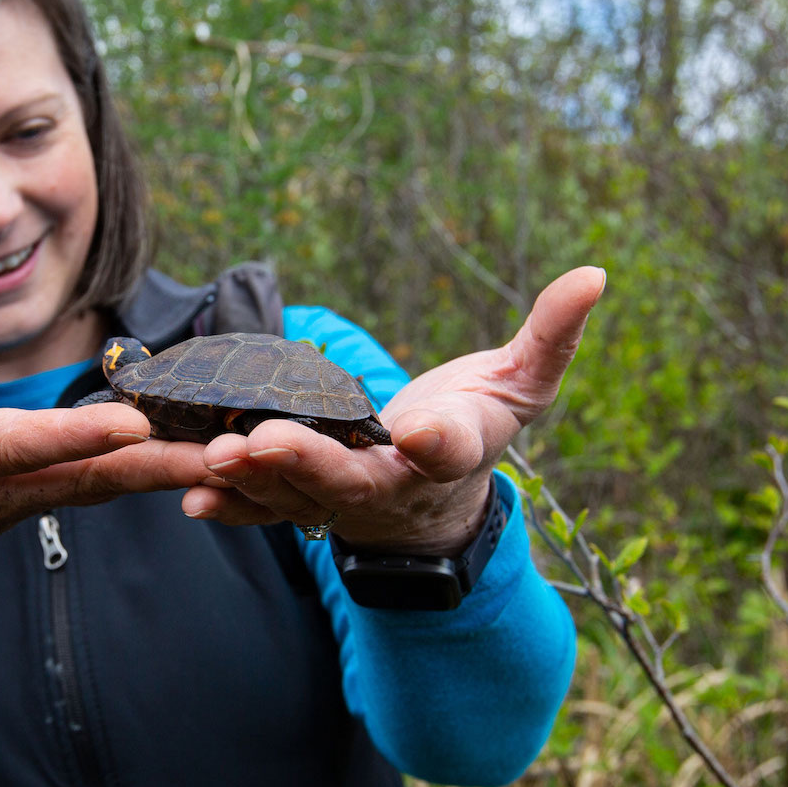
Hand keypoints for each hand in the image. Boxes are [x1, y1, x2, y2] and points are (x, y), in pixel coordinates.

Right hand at [0, 323, 209, 677]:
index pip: (20, 446)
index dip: (73, 435)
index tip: (130, 422)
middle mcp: (5, 488)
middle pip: (92, 476)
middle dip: (159, 465)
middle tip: (226, 452)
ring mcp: (34, 500)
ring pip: (113, 484)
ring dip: (177, 470)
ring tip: (243, 451)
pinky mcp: (53, 498)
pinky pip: (114, 484)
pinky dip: (163, 470)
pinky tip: (214, 452)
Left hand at [182, 266, 606, 554]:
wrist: (437, 498)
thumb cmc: (477, 424)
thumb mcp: (524, 382)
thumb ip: (552, 334)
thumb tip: (595, 274)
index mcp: (456, 454)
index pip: (453, 448)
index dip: (439, 441)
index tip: (424, 433)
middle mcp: (395, 487)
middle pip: (350, 481)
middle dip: (305, 463)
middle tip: (261, 441)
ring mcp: (344, 502)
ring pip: (294, 498)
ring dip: (251, 482)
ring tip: (211, 457)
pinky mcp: (305, 504)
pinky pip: (265, 512)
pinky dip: (232, 508)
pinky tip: (192, 495)